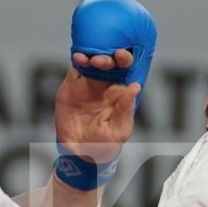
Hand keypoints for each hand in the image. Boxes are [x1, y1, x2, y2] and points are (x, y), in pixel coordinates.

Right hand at [55, 46, 139, 172]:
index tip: (121, 54)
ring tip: (87, 59)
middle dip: (106, 56)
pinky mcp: (72, 86)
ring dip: (90, 56)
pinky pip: (75, 70)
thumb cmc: (106, 143)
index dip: (125, 58)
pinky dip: (77, 62)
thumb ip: (126, 108)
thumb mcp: (119, 129)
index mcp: (120, 90)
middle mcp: (105, 83)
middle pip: (108, 62)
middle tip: (101, 60)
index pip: (125, 69)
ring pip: (91, 62)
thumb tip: (135, 87)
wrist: (80, 152)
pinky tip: (78, 59)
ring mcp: (88, 83)